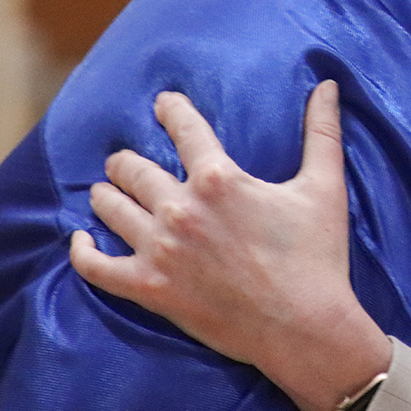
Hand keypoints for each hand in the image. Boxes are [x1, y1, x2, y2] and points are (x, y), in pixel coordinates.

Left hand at [69, 81, 391, 410]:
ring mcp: (160, 250)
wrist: (303, 325)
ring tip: (105, 191)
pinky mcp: (150, 289)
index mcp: (219, 179)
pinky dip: (83, 252)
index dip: (171, 110)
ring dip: (105, 195)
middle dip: (126, 161)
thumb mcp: (324, 186)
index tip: (162, 103)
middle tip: (124, 160)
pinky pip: (96, 267)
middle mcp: (181, 209)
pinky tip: (81, 240)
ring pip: (110, 209)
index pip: (185, 129)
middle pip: (134, 170)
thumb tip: (329, 85)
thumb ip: (322, 131)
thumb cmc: (317, 255)